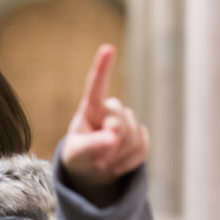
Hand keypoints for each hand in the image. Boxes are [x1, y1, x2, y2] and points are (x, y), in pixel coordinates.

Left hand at [60, 45, 149, 204]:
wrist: (92, 171)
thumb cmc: (79, 157)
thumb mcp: (77, 154)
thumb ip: (91, 144)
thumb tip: (113, 136)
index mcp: (90, 109)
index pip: (96, 86)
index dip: (102, 68)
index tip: (107, 48)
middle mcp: (110, 110)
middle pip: (119, 119)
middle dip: (110, 142)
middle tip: (97, 160)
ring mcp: (128, 121)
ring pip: (132, 135)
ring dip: (117, 155)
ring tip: (103, 163)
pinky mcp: (141, 135)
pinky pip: (142, 147)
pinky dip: (129, 162)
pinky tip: (117, 166)